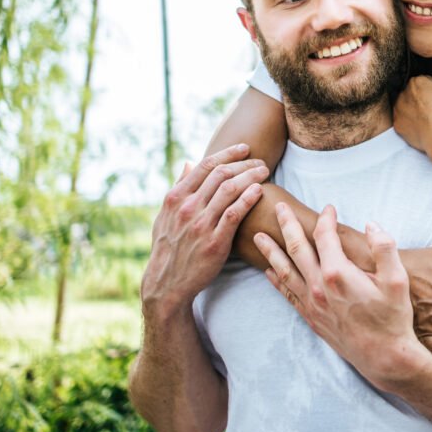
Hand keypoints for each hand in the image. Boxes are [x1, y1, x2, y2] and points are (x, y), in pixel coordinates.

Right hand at [140, 143, 268, 318]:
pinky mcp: (215, 241)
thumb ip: (178, 188)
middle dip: (244, 164)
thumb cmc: (169, 247)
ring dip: (250, 177)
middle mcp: (187, 207)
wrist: (167, 283)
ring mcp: (201, 224)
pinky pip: (234, 213)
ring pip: (230, 190)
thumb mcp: (166, 216)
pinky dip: (248, 198)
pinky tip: (259, 191)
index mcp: (176, 198)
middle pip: (221, 174)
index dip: (227, 153)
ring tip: (265, 172)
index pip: (205, 166)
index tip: (245, 148)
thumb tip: (188, 163)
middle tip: (261, 161)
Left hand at [253, 204, 428, 388]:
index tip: (329, 208)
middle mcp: (319, 287)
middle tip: (278, 207)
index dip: (326, 219)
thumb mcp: (397, 279)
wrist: (384, 357)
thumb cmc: (393, 317)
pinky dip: (276, 280)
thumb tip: (371, 224)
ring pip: (285, 270)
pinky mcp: (311, 317)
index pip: (325, 236)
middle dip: (287, 224)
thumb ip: (384, 247)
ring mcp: (312, 303)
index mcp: (338, 273)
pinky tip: (269, 271)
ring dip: (271, 251)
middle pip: (297, 248)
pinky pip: (288, 294)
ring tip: (259, 236)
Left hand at [393, 76, 431, 152]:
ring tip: (427, 119)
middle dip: (421, 100)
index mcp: (418, 82)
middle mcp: (405, 94)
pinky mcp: (398, 124)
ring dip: (413, 112)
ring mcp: (399, 110)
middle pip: (412, 94)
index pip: (424, 82)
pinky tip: (421, 128)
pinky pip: (403, 122)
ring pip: (405, 108)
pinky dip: (410, 125)